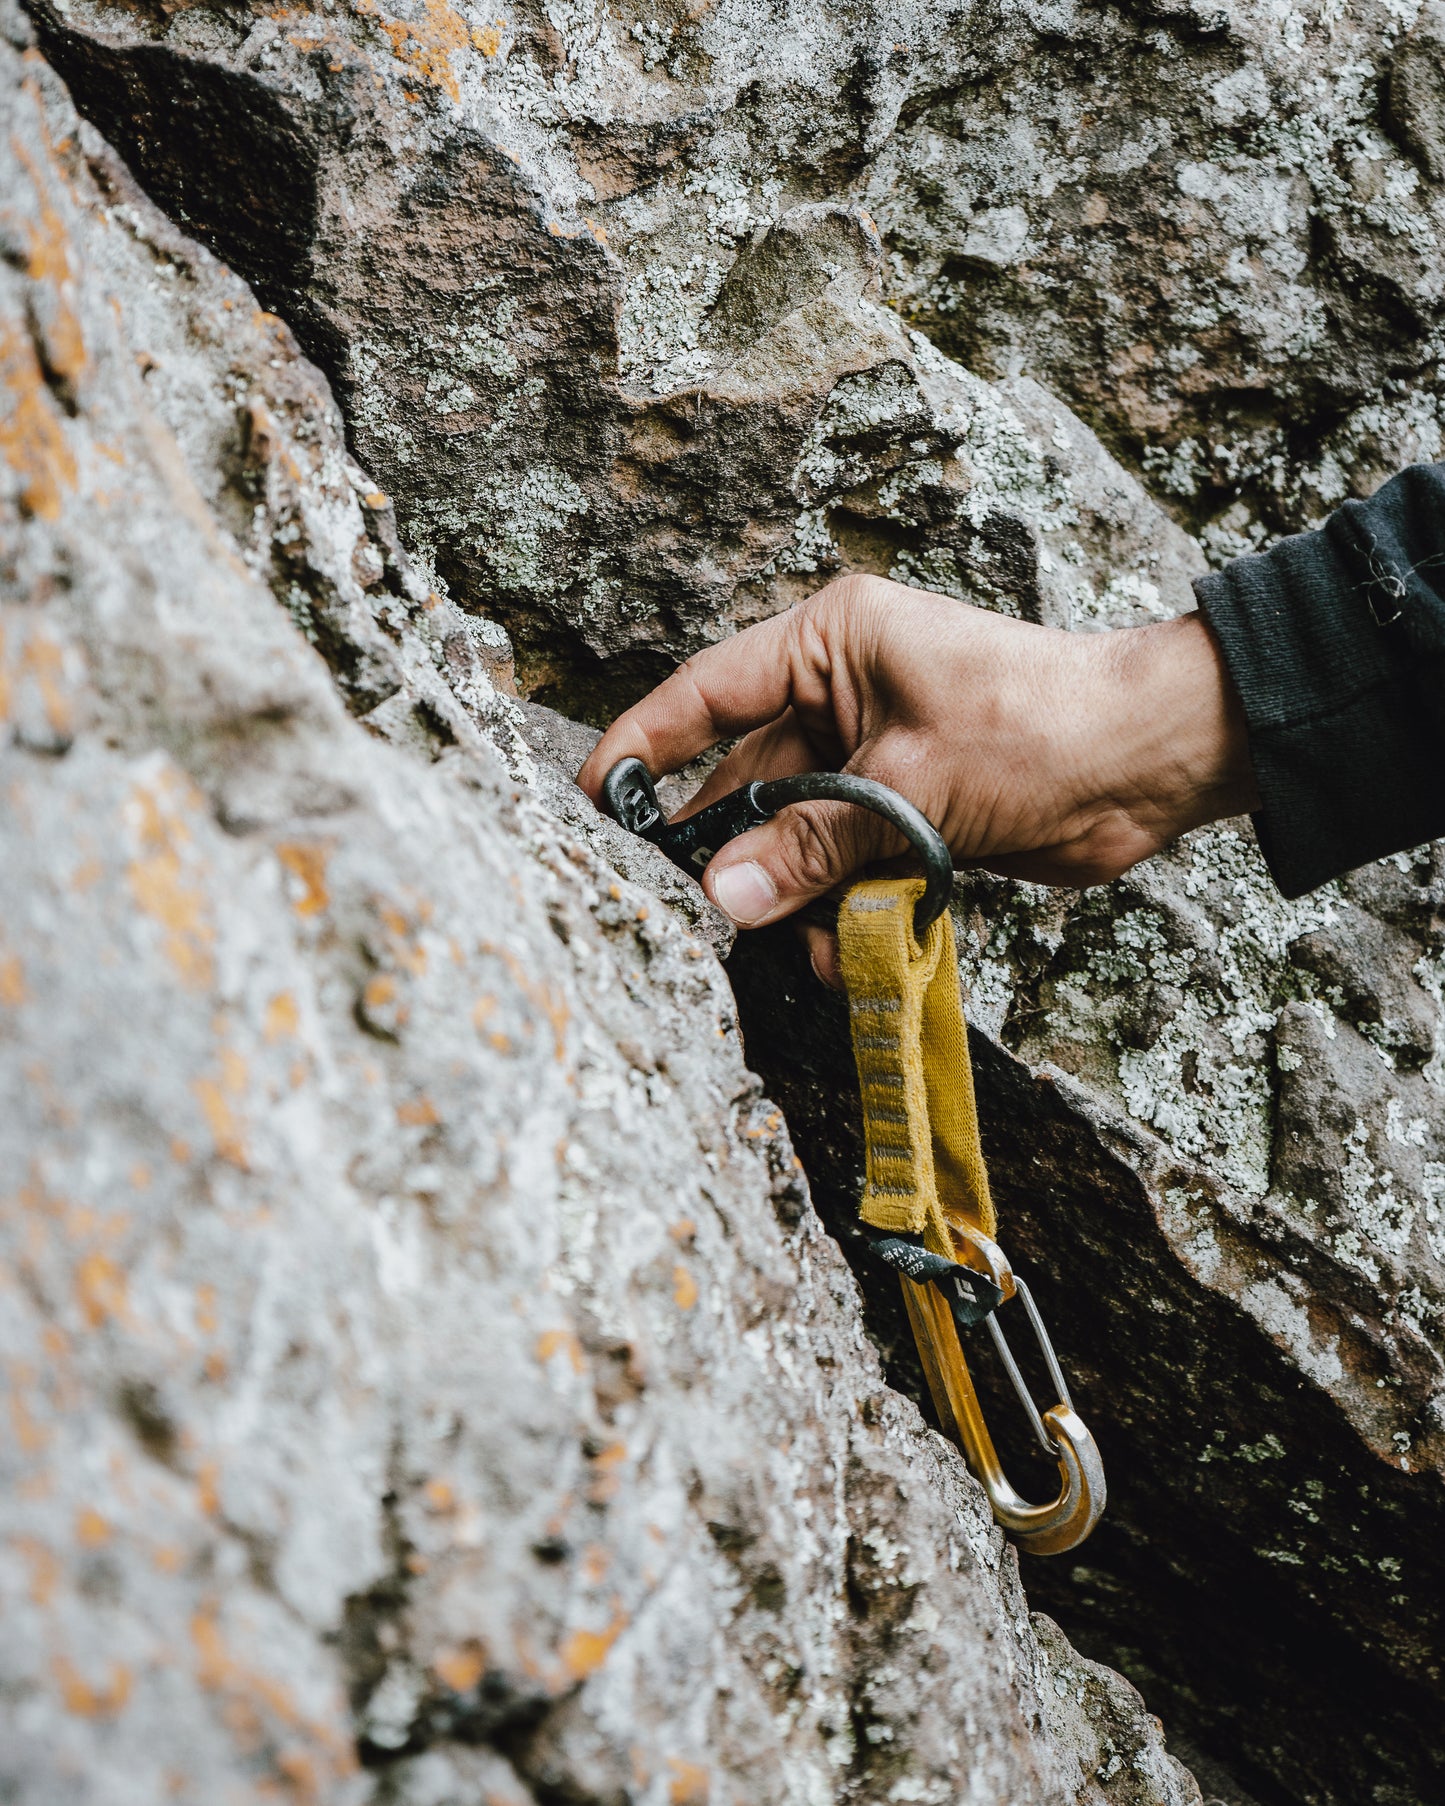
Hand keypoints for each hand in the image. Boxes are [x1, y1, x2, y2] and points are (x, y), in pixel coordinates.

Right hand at [577, 575, 1256, 981]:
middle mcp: (840, 695)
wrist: (1150, 765)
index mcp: (830, 644)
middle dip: (728, 850)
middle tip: (690, 910)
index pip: (707, 693)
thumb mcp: (911, 785)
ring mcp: (870, 758)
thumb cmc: (1041, 729)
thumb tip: (723, 895)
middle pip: (744, 779)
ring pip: (791, 838)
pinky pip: (838, 869)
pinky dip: (834, 912)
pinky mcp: (902, 814)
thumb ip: (812, 844)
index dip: (645, 745)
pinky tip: (837, 950)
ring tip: (793, 943)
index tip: (594, 799)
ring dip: (788, 896)